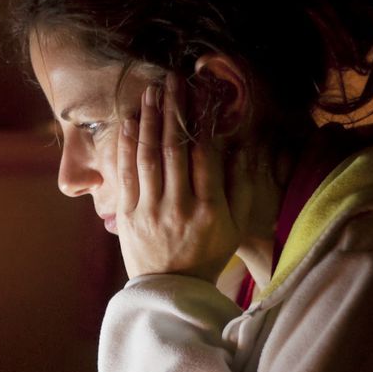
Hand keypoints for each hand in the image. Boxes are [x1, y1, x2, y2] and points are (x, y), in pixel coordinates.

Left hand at [115, 72, 251, 282]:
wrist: (172, 292)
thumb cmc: (209, 255)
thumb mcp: (236, 225)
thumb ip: (242, 186)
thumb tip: (244, 146)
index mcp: (211, 209)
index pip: (206, 154)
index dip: (202, 120)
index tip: (200, 92)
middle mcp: (180, 207)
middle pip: (175, 149)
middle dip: (174, 110)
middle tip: (173, 79)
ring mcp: (152, 211)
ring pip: (149, 156)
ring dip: (150, 120)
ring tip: (152, 91)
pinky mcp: (129, 216)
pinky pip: (128, 173)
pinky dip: (129, 145)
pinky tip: (132, 121)